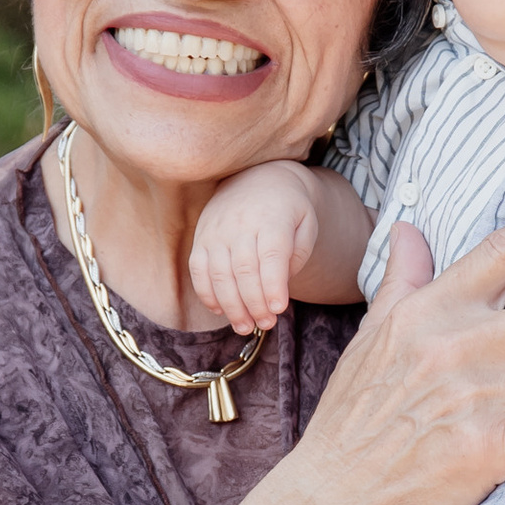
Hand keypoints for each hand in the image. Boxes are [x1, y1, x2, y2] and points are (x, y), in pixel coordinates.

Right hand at [189, 161, 319, 334]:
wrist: (258, 178)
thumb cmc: (287, 209)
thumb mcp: (306, 224)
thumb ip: (297, 255)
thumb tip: (278, 287)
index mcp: (272, 217)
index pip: (270, 255)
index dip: (272, 286)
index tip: (277, 309)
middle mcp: (240, 223)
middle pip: (243, 270)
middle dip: (254, 303)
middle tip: (266, 324)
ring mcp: (216, 230)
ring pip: (219, 274)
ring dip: (232, 306)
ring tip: (245, 326)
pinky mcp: (201, 238)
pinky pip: (198, 271)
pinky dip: (207, 295)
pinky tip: (221, 311)